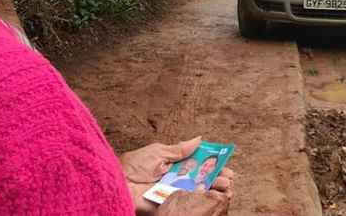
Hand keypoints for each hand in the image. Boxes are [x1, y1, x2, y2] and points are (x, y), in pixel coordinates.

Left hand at [120, 138, 234, 215]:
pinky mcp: (171, 205)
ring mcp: (174, 194)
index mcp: (174, 166)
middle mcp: (176, 180)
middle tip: (228, 178)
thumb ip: (179, 149)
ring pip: (199, 193)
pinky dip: (203, 200)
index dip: (212, 165)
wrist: (117, 184)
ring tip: (225, 187)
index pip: (198, 165)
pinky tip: (213, 196)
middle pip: (202, 180)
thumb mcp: (158, 152)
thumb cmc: (132, 166)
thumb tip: (199, 140)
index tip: (225, 165)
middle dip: (217, 178)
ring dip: (215, 190)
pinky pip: (189, 204)